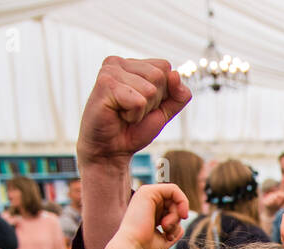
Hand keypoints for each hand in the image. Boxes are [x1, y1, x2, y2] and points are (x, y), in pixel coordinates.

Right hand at [77, 57, 191, 169]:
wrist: (112, 150)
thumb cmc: (134, 129)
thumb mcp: (164, 111)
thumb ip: (177, 94)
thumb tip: (176, 74)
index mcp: (132, 64)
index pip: (165, 67)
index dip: (162, 92)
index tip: (143, 104)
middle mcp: (119, 62)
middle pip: (159, 77)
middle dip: (153, 102)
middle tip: (133, 111)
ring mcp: (110, 71)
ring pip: (150, 90)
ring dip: (143, 110)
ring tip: (125, 113)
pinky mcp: (105, 84)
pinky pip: (138, 101)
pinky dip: (134, 115)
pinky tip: (119, 115)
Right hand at [110, 183, 187, 248]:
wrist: (133, 247)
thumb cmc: (145, 247)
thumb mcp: (164, 239)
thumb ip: (173, 231)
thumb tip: (181, 228)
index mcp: (149, 210)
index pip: (170, 208)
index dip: (177, 219)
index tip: (174, 233)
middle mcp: (146, 201)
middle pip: (174, 203)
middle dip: (177, 219)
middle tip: (168, 232)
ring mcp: (146, 194)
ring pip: (175, 198)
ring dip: (176, 216)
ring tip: (166, 228)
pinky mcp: (148, 191)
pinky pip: (174, 189)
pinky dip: (182, 201)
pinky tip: (179, 214)